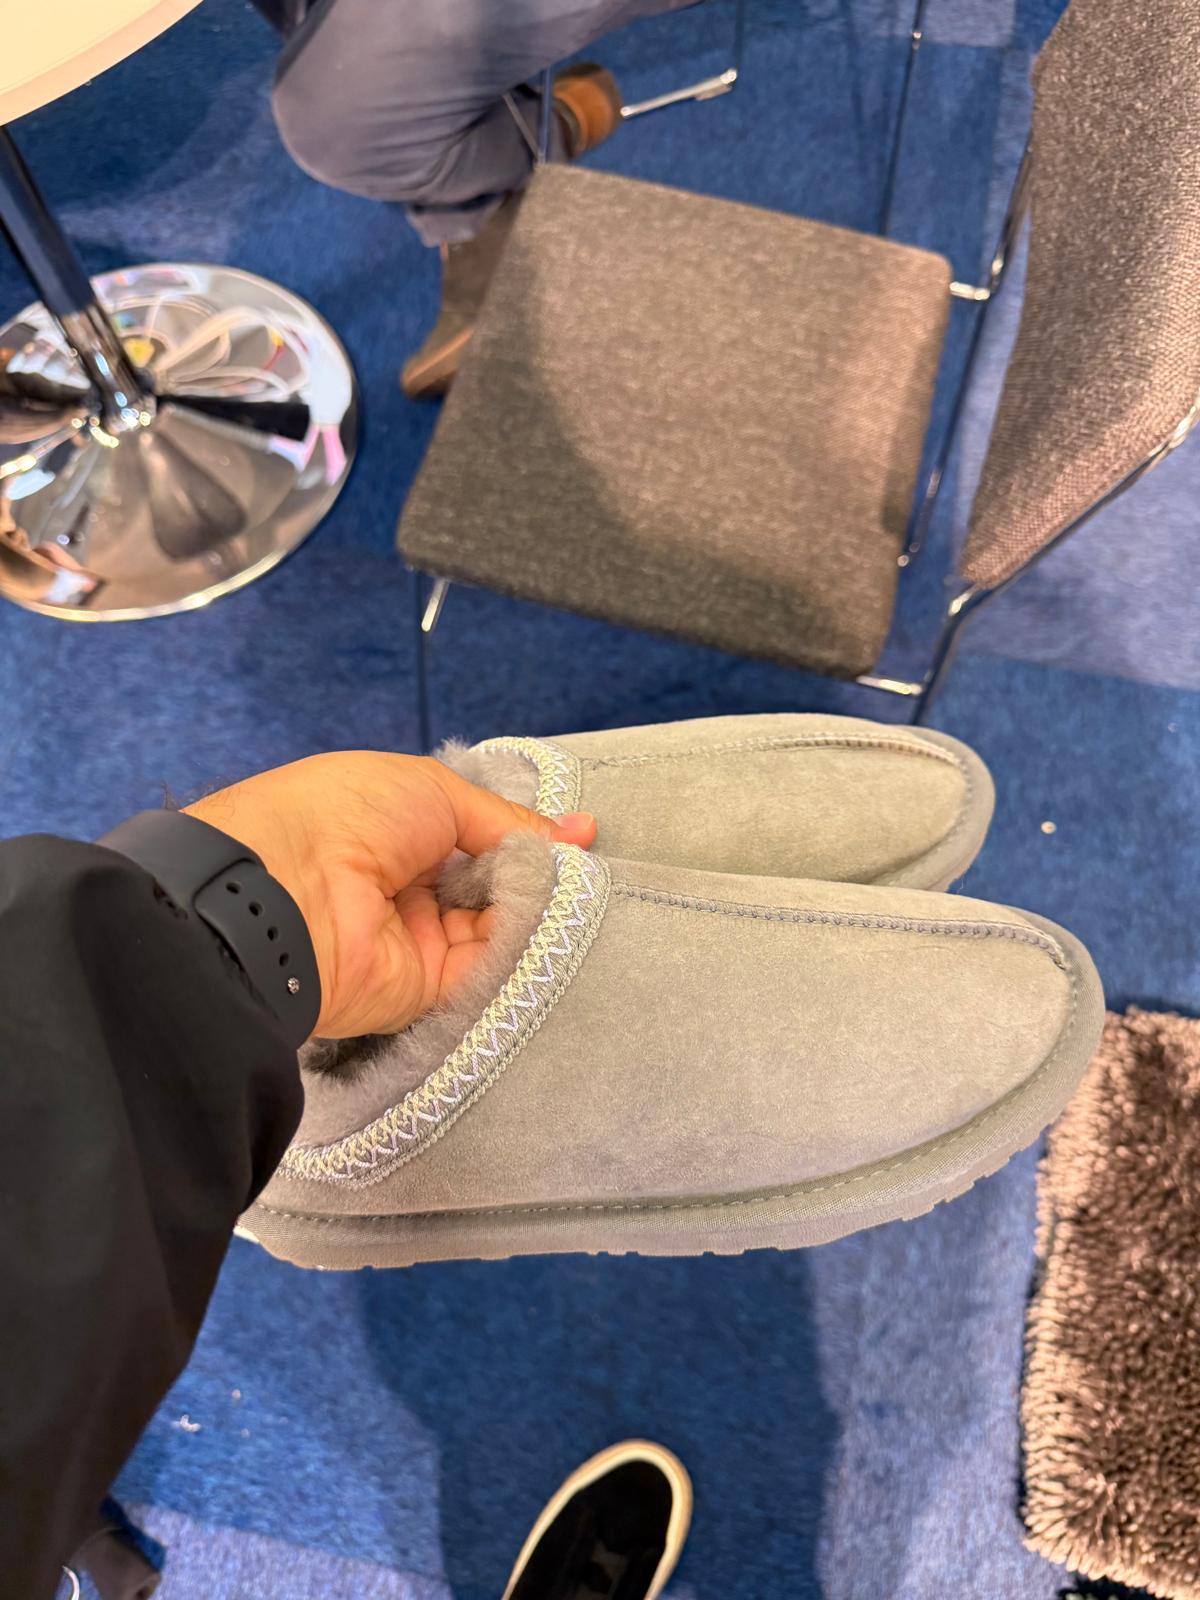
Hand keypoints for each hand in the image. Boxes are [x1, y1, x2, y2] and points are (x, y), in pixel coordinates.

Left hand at [185, 752, 594, 1038]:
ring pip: (496, 931)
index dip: (525, 838)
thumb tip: (580, 832)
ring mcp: (416, 942)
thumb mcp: (434, 792)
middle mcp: (406, 887)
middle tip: (585, 867)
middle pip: (491, 887)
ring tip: (577, 892)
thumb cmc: (350, 814)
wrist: (285, 889)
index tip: (581, 838)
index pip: (476, 838)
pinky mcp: (424, 992)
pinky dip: (520, 952)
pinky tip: (553, 926)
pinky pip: (484, 973)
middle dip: (536, 876)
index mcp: (396, 831)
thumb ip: (506, 821)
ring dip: (535, 912)